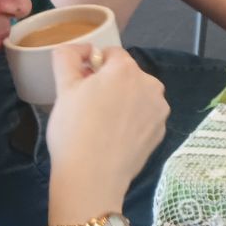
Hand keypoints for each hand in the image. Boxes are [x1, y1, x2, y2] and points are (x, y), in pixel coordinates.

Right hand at [44, 45, 167, 195]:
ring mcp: (160, 109)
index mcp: (126, 69)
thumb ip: (67, 57)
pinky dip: (132, 121)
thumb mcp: (63, 87)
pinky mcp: (161, 131)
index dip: (93, 66)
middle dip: (109, 83)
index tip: (81, 84)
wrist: (93, 176)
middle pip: (127, 74)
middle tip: (87, 106)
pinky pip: (144, 117)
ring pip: (137, 95)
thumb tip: (79, 48)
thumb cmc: (74, 129)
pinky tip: (115, 137)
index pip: (111, 54)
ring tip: (101, 123)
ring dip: (123, 101)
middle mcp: (150, 84)